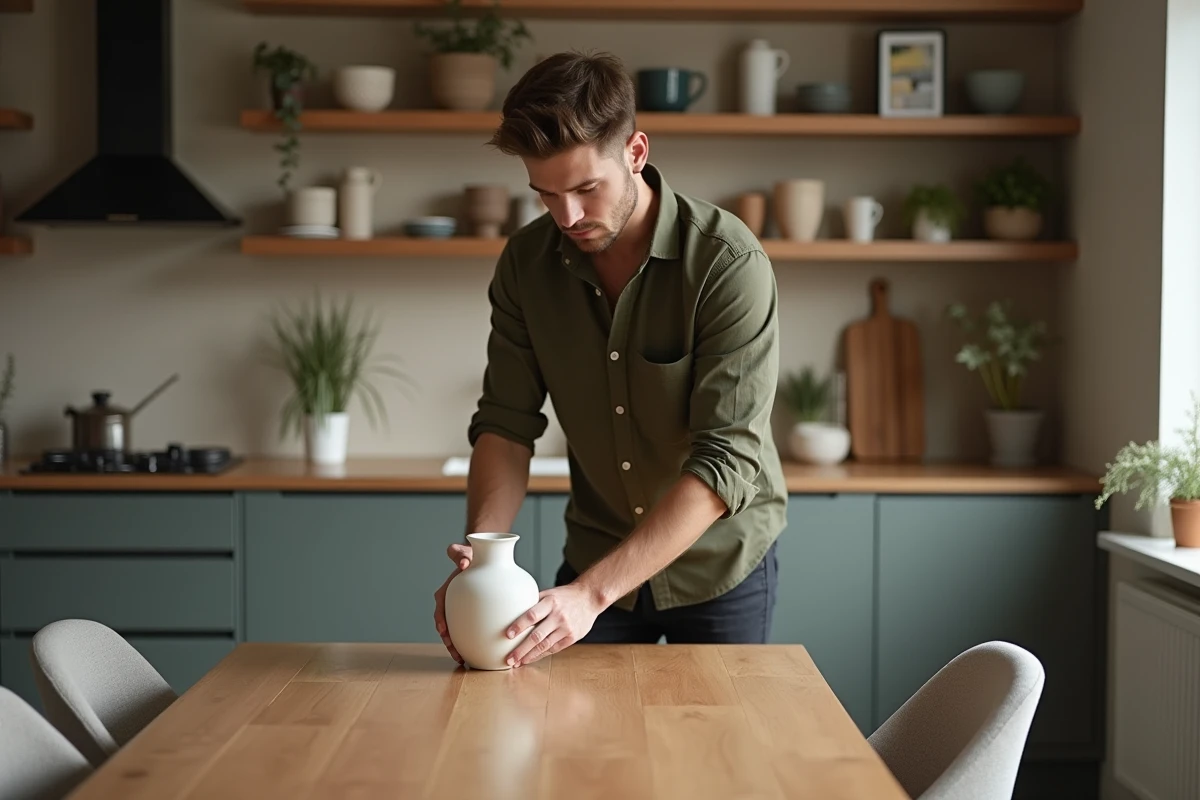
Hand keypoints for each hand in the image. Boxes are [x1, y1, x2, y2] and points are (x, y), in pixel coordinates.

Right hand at [432, 542, 472, 663]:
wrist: (481, 558)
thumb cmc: (470, 555)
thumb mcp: (464, 553)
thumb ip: (459, 554)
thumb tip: (463, 562)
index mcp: (446, 592)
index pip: (440, 609)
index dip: (441, 621)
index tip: (444, 632)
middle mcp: (451, 604)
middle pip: (447, 627)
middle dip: (449, 642)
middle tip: (456, 655)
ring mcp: (460, 611)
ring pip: (456, 633)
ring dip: (457, 647)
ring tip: (463, 660)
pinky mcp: (471, 615)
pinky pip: (469, 630)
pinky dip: (471, 641)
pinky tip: (478, 653)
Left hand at [504, 583, 603, 666]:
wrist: (589, 598)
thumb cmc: (566, 595)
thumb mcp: (550, 593)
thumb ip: (534, 602)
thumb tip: (512, 612)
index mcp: (551, 602)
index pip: (532, 615)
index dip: (519, 626)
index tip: (508, 635)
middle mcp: (559, 616)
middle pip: (537, 636)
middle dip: (521, 649)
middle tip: (509, 658)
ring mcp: (566, 628)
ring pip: (544, 645)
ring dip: (529, 656)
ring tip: (517, 662)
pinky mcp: (572, 637)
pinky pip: (554, 649)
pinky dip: (541, 655)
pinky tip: (531, 658)